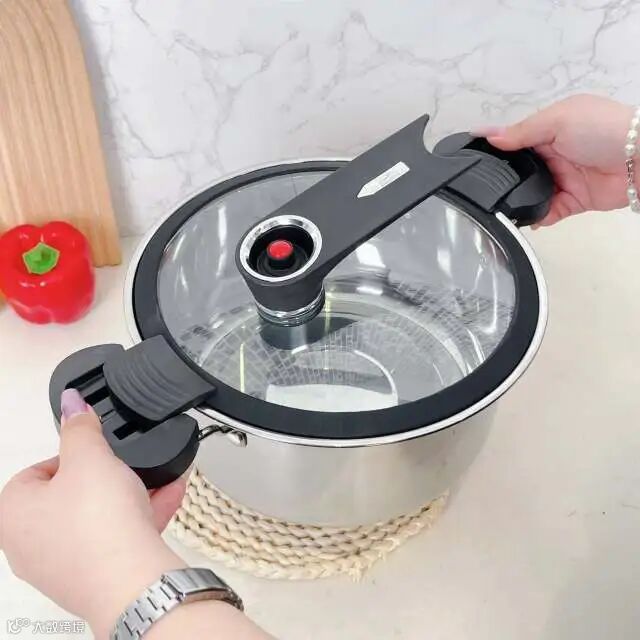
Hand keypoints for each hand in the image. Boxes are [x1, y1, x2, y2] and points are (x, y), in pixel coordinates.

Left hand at [0, 389, 187, 637]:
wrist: (132, 582)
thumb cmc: (98, 526)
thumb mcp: (91, 458)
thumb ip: (80, 426)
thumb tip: (71, 402)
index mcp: (13, 513)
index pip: (39, 469)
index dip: (73, 455)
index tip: (98, 451)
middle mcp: (29, 544)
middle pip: (72, 494)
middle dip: (109, 475)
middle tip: (127, 466)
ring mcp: (62, 564)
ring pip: (99, 516)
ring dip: (131, 494)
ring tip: (160, 477)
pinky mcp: (94, 577)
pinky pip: (116, 537)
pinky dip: (139, 516)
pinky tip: (169, 495)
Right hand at [473, 94, 633, 225]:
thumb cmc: (607, 129)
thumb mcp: (559, 119)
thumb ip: (522, 132)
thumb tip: (490, 135)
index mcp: (549, 129)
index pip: (515, 141)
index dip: (496, 150)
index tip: (474, 160)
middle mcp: (555, 154)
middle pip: (520, 170)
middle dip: (506, 179)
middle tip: (488, 187)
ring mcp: (563, 178)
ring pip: (531, 193)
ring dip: (519, 200)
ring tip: (504, 206)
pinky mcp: (573, 200)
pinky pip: (547, 212)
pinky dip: (537, 217)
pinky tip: (527, 217)